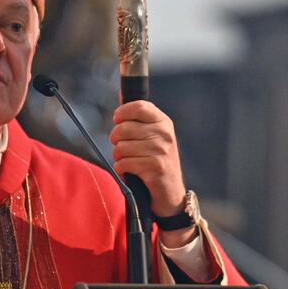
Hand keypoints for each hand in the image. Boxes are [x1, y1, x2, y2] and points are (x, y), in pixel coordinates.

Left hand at [111, 101, 197, 245]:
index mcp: (164, 122)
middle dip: (116, 140)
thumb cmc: (156, 163)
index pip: (138, 106)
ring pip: (121, 147)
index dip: (122, 113)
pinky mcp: (155, 168)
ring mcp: (161, 151)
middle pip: (124, 128)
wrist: (171, 195)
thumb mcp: (152, 137)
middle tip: (121, 148)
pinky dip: (122, 169)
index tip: (117, 120)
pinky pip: (124, 163)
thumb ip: (137, 117)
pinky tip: (130, 172)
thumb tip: (122, 93)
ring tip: (128, 162)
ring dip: (119, 157)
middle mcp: (165, 134)